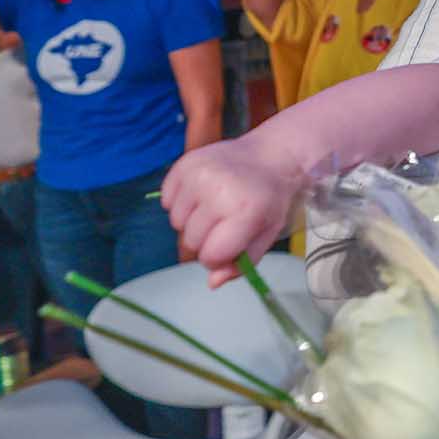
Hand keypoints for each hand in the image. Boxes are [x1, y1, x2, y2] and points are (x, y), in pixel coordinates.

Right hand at [161, 137, 299, 286]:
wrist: (270, 155)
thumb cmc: (269, 199)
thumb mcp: (266, 234)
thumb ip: (242, 263)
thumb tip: (212, 283)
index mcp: (245, 212)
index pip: (210, 256)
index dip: (217, 258)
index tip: (227, 246)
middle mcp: (219, 192)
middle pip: (190, 241)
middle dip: (205, 240)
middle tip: (223, 223)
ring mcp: (198, 175)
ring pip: (176, 223)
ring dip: (191, 221)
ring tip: (214, 206)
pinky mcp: (184, 164)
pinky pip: (167, 201)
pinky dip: (180, 203)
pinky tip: (202, 193)